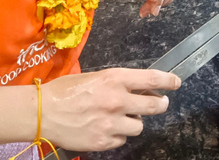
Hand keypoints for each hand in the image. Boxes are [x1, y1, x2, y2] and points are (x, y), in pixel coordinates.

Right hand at [40, 68, 180, 150]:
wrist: (42, 112)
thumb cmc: (66, 91)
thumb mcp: (94, 77)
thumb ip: (117, 83)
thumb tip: (139, 87)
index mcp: (114, 79)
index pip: (151, 78)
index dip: (168, 81)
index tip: (176, 82)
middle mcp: (117, 100)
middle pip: (155, 105)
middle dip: (160, 104)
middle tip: (159, 103)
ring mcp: (111, 123)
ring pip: (139, 126)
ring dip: (133, 122)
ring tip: (120, 118)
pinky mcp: (104, 141)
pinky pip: (122, 140)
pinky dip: (118, 135)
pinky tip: (105, 129)